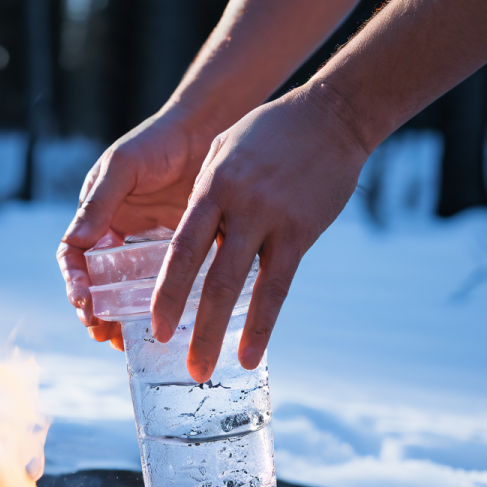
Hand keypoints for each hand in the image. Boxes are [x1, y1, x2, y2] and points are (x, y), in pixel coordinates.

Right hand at [57, 107, 215, 350]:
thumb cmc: (156, 143)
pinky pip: (164, 286)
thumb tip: (75, 243)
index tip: (84, 305)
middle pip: (97, 285)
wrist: (204, 132)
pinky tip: (164, 323)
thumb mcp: (122, 168)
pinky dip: (159, 307)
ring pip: (128, 292)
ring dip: (122, 318)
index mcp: (96, 219)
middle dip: (96, 313)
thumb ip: (99, 203)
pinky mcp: (177, 254)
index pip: (74, 259)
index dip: (74, 284)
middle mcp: (117, 238)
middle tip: (104, 336)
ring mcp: (146, 248)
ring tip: (126, 343)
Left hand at [151, 84, 369, 381]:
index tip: (155, 326)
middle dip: (189, 323)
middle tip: (178, 363)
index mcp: (211, 187)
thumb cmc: (269, 134)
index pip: (181, 250)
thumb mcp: (222, 152)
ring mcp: (271, 220)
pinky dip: (263, 324)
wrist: (331, 115)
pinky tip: (251, 354)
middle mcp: (238, 206)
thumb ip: (205, 197)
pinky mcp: (301, 232)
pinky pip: (279, 287)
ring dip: (220, 334)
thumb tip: (193, 240)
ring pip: (241, 288)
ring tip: (206, 370)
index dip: (166, 292)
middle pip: (207, 275)